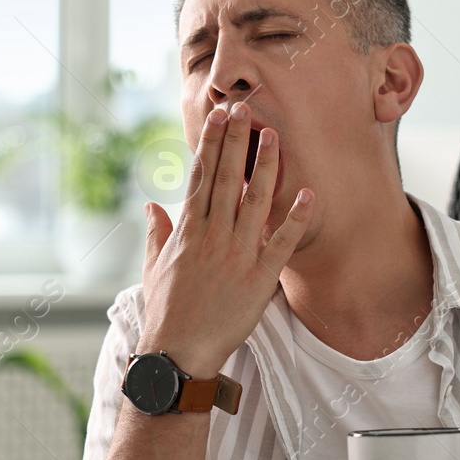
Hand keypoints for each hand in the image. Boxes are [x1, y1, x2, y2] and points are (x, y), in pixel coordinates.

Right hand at [139, 102, 313, 377]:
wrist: (178, 352)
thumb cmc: (166, 311)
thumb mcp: (153, 268)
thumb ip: (156, 233)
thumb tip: (151, 207)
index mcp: (188, 231)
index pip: (200, 177)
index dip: (211, 144)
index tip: (218, 116)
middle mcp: (212, 236)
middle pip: (225, 179)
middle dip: (235, 141)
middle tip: (244, 107)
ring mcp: (236, 255)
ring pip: (254, 202)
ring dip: (265, 167)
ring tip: (274, 136)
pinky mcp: (258, 279)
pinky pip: (281, 243)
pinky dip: (295, 218)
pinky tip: (308, 194)